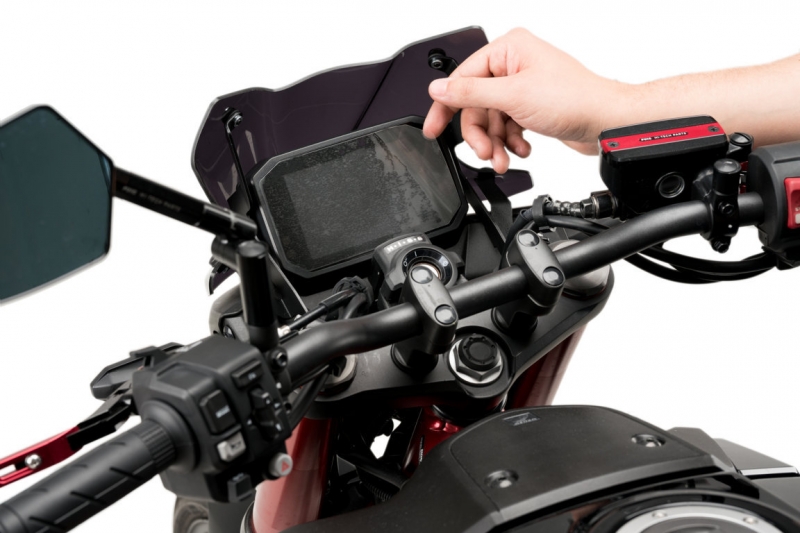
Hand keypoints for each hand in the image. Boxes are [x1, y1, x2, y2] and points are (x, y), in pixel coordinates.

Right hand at [423, 28, 625, 172]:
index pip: (463, 78)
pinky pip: (507, 126)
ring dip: (496, 143)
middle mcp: (514, 65)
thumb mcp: (513, 96)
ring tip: (503, 159)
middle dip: (480, 134)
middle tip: (485, 152)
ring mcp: (523, 86)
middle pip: (476, 104)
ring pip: (491, 120)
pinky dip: (511, 142)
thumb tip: (439, 89)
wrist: (605, 122)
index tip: (434, 128)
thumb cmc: (573, 99)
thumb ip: (471, 94)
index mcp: (508, 49)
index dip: (446, 106)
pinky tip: (521, 149)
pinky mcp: (531, 106)